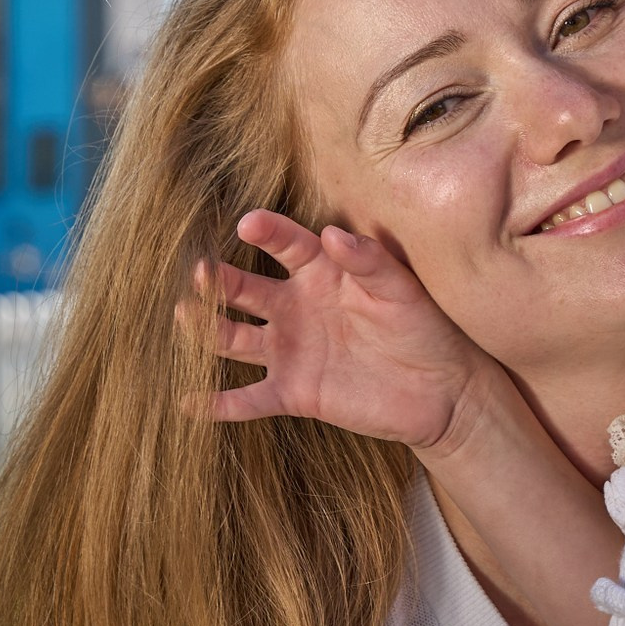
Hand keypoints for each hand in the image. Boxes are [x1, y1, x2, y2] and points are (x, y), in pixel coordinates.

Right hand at [188, 209, 495, 449]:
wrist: (441, 392)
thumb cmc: (425, 329)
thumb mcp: (402, 290)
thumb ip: (369, 262)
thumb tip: (334, 232)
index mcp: (323, 275)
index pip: (289, 247)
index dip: (269, 233)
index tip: (248, 222)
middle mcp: (297, 308)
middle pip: (248, 290)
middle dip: (221, 280)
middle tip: (200, 271)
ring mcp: (291, 351)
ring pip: (236, 339)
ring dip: (207, 329)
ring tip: (183, 314)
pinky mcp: (293, 393)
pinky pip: (249, 399)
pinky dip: (219, 403)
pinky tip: (187, 401)